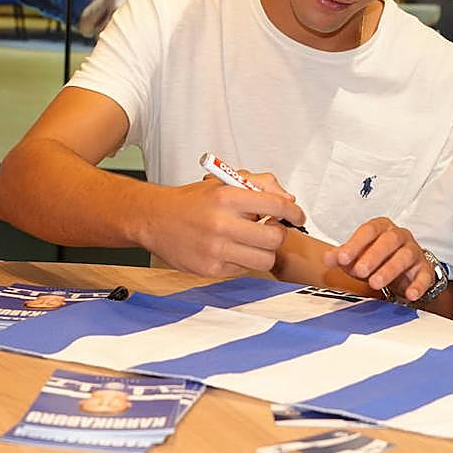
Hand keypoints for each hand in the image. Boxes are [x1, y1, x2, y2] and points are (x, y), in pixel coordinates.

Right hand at [143, 177, 304, 278]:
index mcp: (227, 197)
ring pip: (265, 259)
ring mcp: (216, 250)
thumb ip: (259, 184)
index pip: (276, 206)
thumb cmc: (192, 201)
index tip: (297, 216)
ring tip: (254, 242)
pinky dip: (244, 261)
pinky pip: (245, 270)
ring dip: (265, 251)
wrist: (155, 219)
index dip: (294, 212)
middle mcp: (221, 224)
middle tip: (271, 229)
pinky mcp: (211, 269)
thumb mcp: (224, 182)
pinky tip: (233, 250)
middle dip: (278, 233)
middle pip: (275, 237)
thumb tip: (289, 201)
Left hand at [323, 217, 433, 301]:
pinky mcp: (425, 269)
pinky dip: (418, 285)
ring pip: (405, 256)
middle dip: (373, 256)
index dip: (355, 244)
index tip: (342, 258)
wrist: (404, 270)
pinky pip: (424, 275)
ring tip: (375, 283)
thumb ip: (342, 257)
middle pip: (389, 241)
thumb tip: (327, 258)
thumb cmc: (377, 258)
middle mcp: (399, 236)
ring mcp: (414, 251)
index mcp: (380, 228)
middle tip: (360, 271)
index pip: (368, 231)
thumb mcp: (357, 256)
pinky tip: (410, 295)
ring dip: (390, 270)